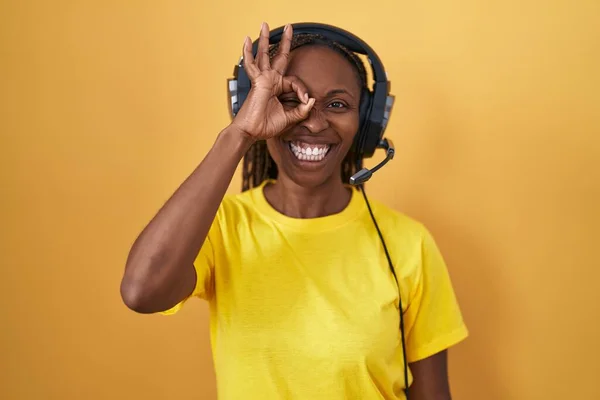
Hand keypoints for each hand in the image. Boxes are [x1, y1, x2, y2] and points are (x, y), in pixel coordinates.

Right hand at [230, 22, 314, 141]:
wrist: (252, 132)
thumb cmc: (266, 126)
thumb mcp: (289, 118)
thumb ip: (301, 110)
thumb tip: (311, 100)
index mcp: (279, 89)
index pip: (295, 82)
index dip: (302, 90)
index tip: (305, 101)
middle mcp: (271, 81)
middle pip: (279, 57)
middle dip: (285, 43)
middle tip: (289, 28)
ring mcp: (263, 80)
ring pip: (265, 55)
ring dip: (265, 40)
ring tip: (264, 25)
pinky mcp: (257, 81)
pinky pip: (251, 65)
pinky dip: (247, 53)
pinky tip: (245, 40)